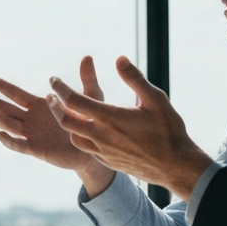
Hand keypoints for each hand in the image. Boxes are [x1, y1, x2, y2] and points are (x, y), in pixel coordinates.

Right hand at [0, 57, 114, 197]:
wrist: (95, 149)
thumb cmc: (92, 122)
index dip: (4, 88)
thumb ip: (87, 79)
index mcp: (41, 105)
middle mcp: (33, 119)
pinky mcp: (38, 149)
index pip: (18, 95)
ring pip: (10, 125)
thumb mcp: (90, 98)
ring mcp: (33, 135)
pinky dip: (10, 141)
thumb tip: (87, 56)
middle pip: (8, 109)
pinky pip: (20, 145)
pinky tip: (0, 134)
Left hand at [46, 55, 211, 199]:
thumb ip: (135, 78)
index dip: (60, 88)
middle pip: (66, 120)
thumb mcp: (155, 99)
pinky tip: (87, 130)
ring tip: (68, 112)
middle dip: (54, 106)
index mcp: (109, 117)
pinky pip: (86, 149)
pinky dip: (80, 137)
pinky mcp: (107, 161)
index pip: (74, 100)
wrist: (175, 166)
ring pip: (73, 137)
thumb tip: (119, 59)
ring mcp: (102, 151)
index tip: (53, 79)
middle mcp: (101, 136)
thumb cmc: (168, 131)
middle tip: (51, 96)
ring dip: (67, 124)